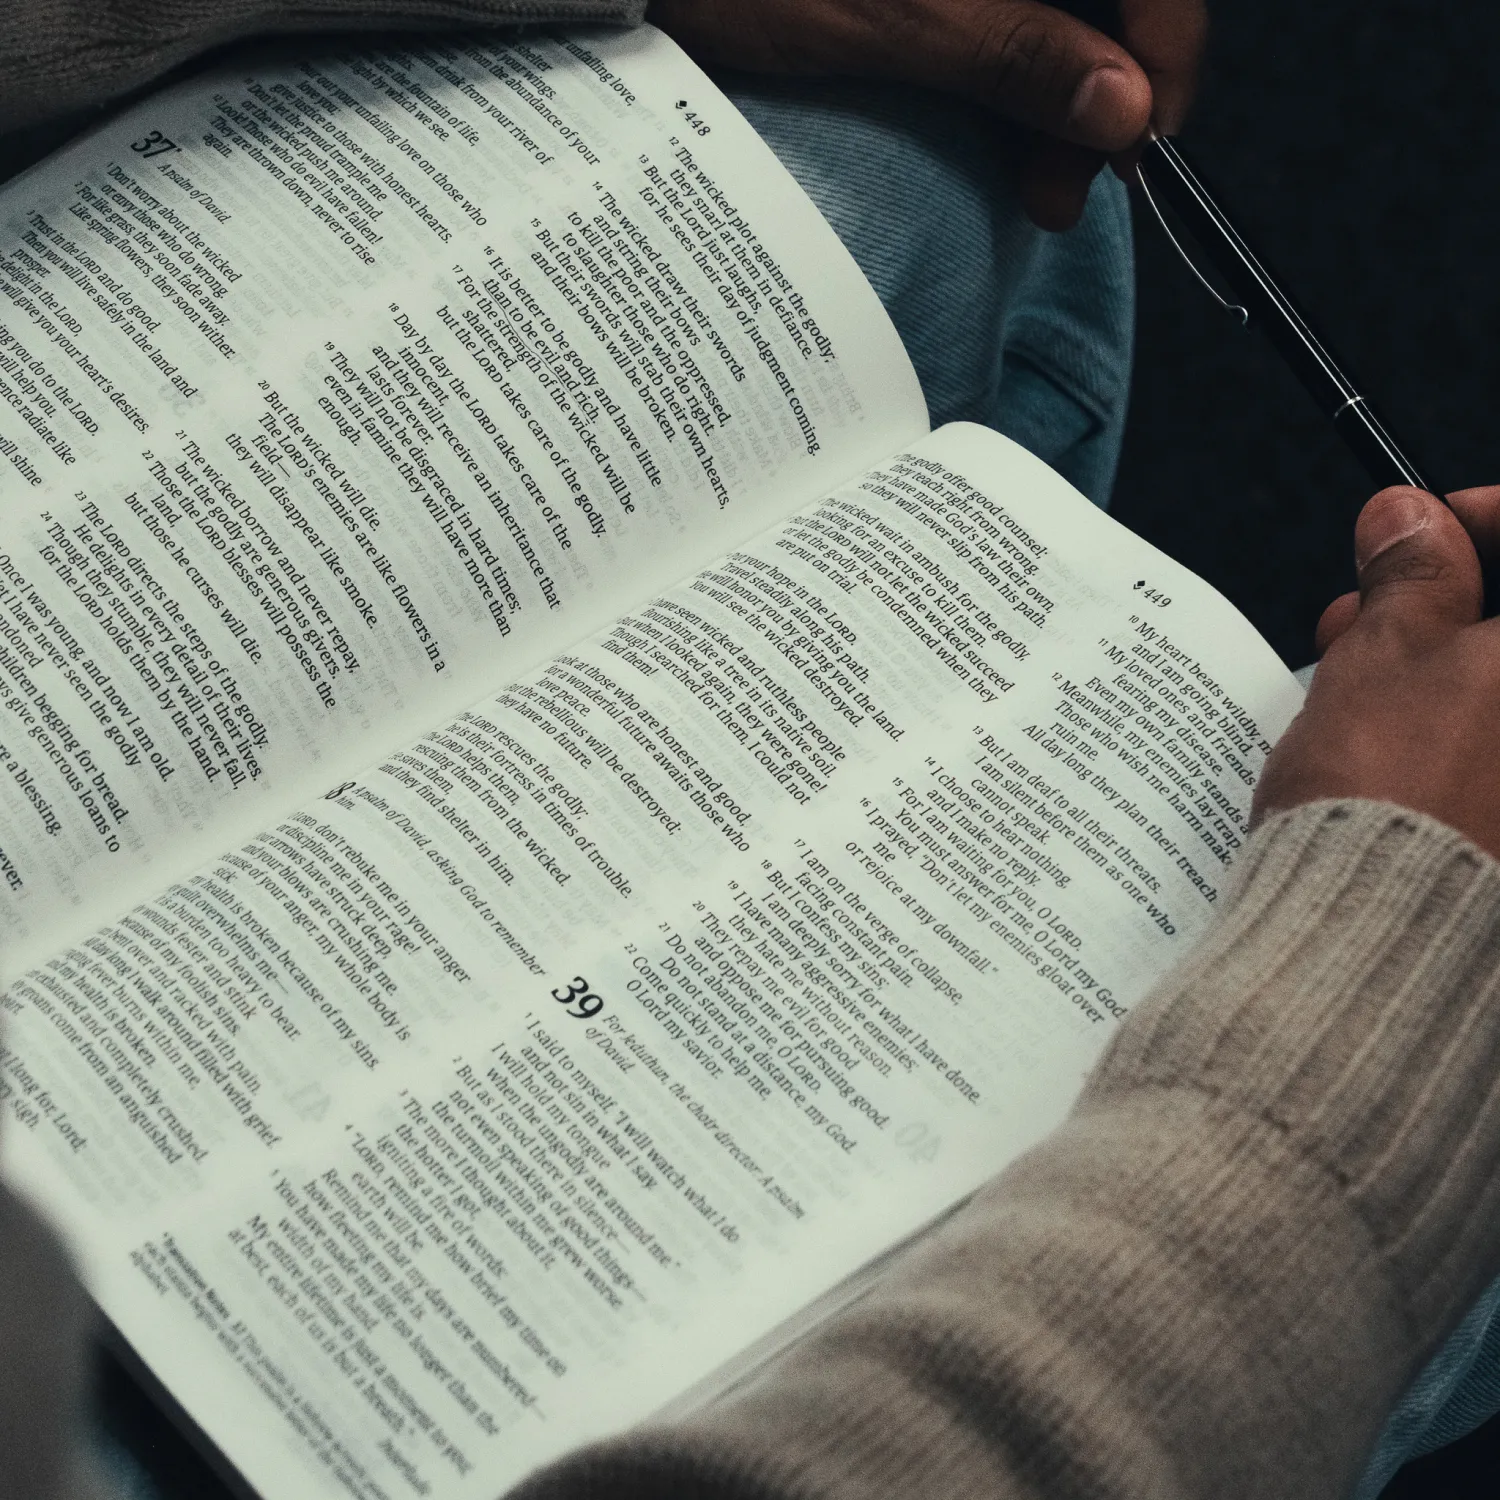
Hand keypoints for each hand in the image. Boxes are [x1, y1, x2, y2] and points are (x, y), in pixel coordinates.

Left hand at [648, 0, 1205, 228]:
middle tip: (1066, 190)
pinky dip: (1020, 81)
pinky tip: (1005, 138)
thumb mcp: (896, 16)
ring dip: (1063, 100)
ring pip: (1065, 13)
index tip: (1143, 142)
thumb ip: (1016, 53)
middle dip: (1104, 94)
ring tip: (1036, 185)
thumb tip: (1121, 108)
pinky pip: (1017, 21)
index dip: (1165, 49)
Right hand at [1253, 484, 1499, 861]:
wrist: (1379, 936)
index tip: (1424, 529)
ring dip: (1445, 663)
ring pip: (1498, 691)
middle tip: (1375, 610)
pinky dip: (1459, 729)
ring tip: (1358, 681)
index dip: (1485, 520)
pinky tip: (1395, 738)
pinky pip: (1492, 754)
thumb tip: (1411, 521)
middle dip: (1452, 599)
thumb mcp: (1385, 652)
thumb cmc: (1392, 800)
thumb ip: (1414, 574)